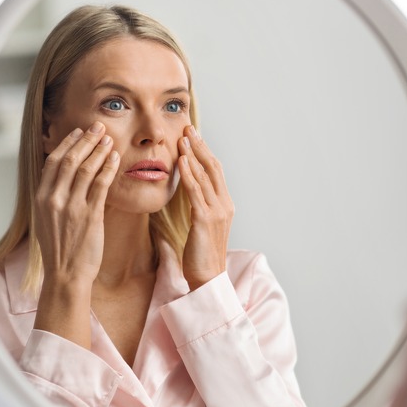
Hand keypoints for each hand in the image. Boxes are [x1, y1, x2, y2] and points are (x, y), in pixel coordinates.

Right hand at [34, 121, 120, 286]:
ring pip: (86, 169)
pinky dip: (108, 168)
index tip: (79, 132)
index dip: (67, 143)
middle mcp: (54, 200)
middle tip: (98, 127)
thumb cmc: (59, 248)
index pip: (53, 162)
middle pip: (70, 160)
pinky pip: (101, 185)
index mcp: (41, 198)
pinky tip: (115, 158)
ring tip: (109, 138)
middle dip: (86, 140)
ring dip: (99, 150)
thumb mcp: (47, 219)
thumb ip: (52, 197)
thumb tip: (62, 176)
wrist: (65, 275)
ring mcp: (72, 207)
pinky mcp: (90, 216)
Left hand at [177, 125, 233, 289]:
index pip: (216, 171)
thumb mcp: (203, 225)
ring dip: (192, 155)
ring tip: (182, 138)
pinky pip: (195, 192)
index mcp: (225, 205)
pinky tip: (180, 161)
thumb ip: (200, 206)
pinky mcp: (205, 220)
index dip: (205, 152)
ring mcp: (217, 211)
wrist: (207, 278)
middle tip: (188, 128)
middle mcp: (225, 205)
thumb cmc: (201, 254)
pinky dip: (188, 174)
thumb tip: (189, 189)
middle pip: (213, 168)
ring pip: (205, 176)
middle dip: (200, 146)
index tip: (194, 136)